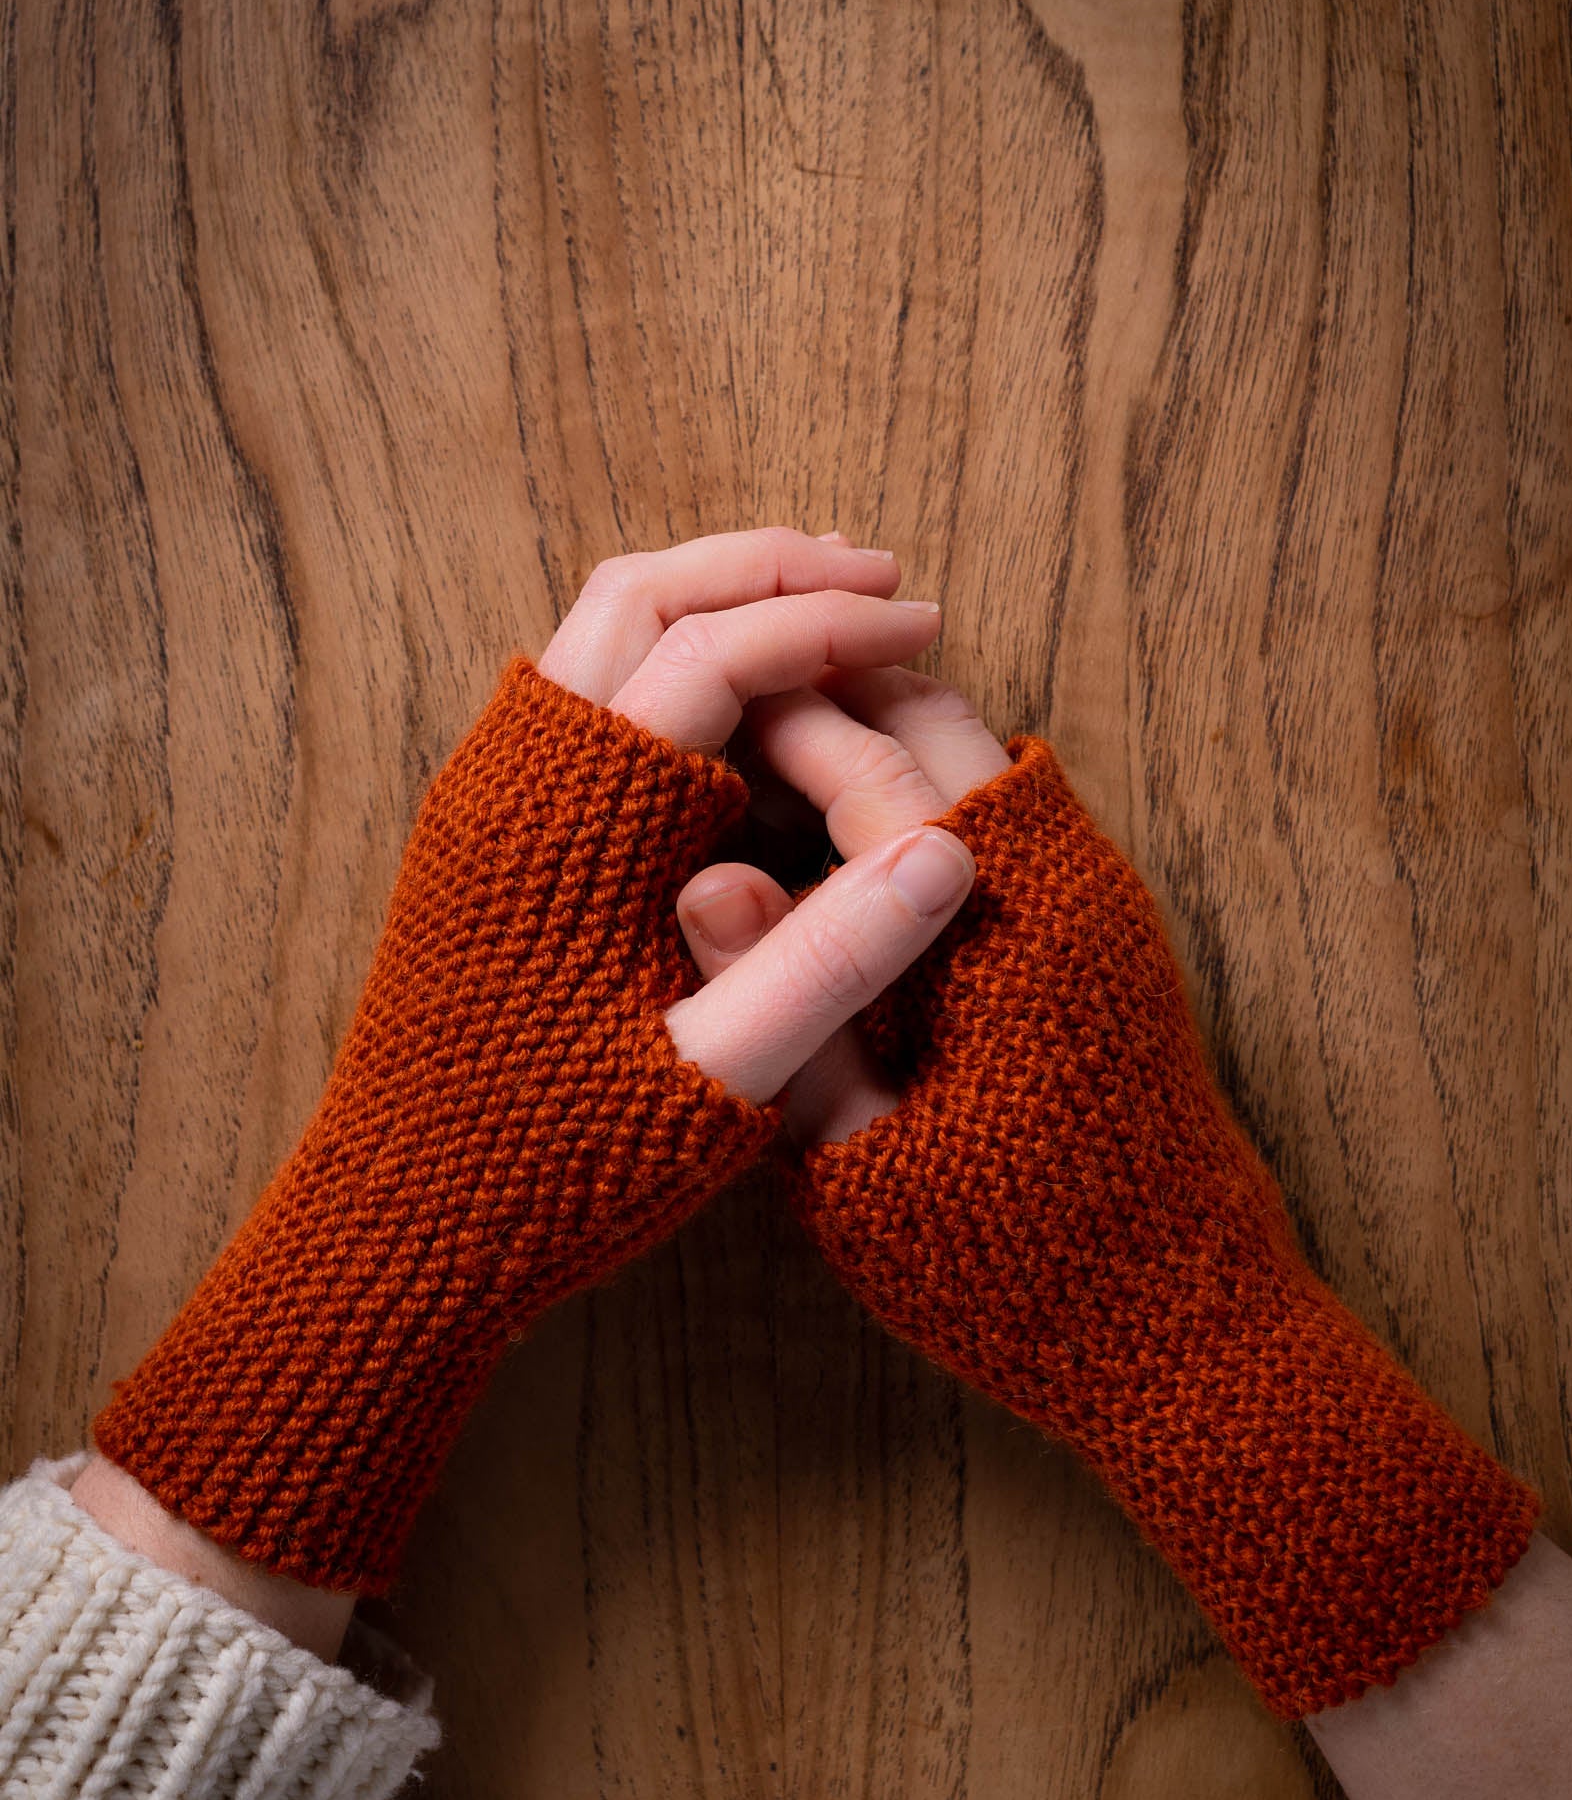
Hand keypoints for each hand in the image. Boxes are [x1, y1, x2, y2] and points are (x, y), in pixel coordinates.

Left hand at [86, 527, 983, 1607]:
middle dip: (766, 571)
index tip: (925, 624)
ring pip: (599, 631)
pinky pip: (576, 689)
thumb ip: (829, 962)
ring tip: (817, 608)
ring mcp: (485, 796)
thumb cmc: (556, 1167)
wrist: (399, 1229)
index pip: (719, 654)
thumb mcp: (716, 1076)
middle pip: (644, 595)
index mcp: (575, 815)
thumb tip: (945, 849)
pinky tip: (732, 704)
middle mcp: (513, 773)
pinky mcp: (482, 832)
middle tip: (876, 576)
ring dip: (711, 602)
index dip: (833, 625)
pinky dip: (665, 658)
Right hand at [691, 648, 1539, 1722]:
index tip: (678, 707)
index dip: (770, 723)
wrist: (1188, 1328)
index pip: (875, 768)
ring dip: (869, 733)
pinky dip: (913, 789)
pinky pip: (998, 808)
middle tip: (708, 707)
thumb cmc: (1015, 1271)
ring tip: (750, 757)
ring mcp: (1093, 897)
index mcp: (1003, 933)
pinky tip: (829, 837)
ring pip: (972, 751)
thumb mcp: (862, 1171)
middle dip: (824, 693)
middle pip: (936, 719)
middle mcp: (1066, 884)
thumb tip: (702, 878)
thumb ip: (789, 1015)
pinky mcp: (1099, 928)